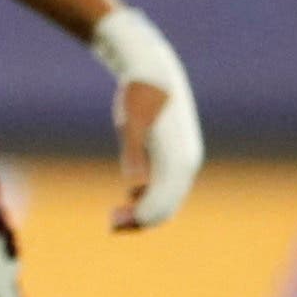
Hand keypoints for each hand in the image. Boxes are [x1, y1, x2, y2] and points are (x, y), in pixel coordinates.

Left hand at [89, 7, 200, 229]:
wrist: (152, 72)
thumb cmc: (139, 97)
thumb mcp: (131, 124)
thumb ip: (134, 155)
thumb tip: (137, 187)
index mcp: (177, 160)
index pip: (161, 204)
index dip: (139, 219)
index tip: (113, 223)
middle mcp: (186, 163)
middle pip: (167, 206)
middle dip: (140, 220)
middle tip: (111, 223)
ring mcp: (183, 159)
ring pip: (168, 198)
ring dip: (145, 210)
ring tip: (116, 214)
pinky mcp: (175, 154)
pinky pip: (167, 185)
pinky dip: (149, 197)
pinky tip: (130, 196)